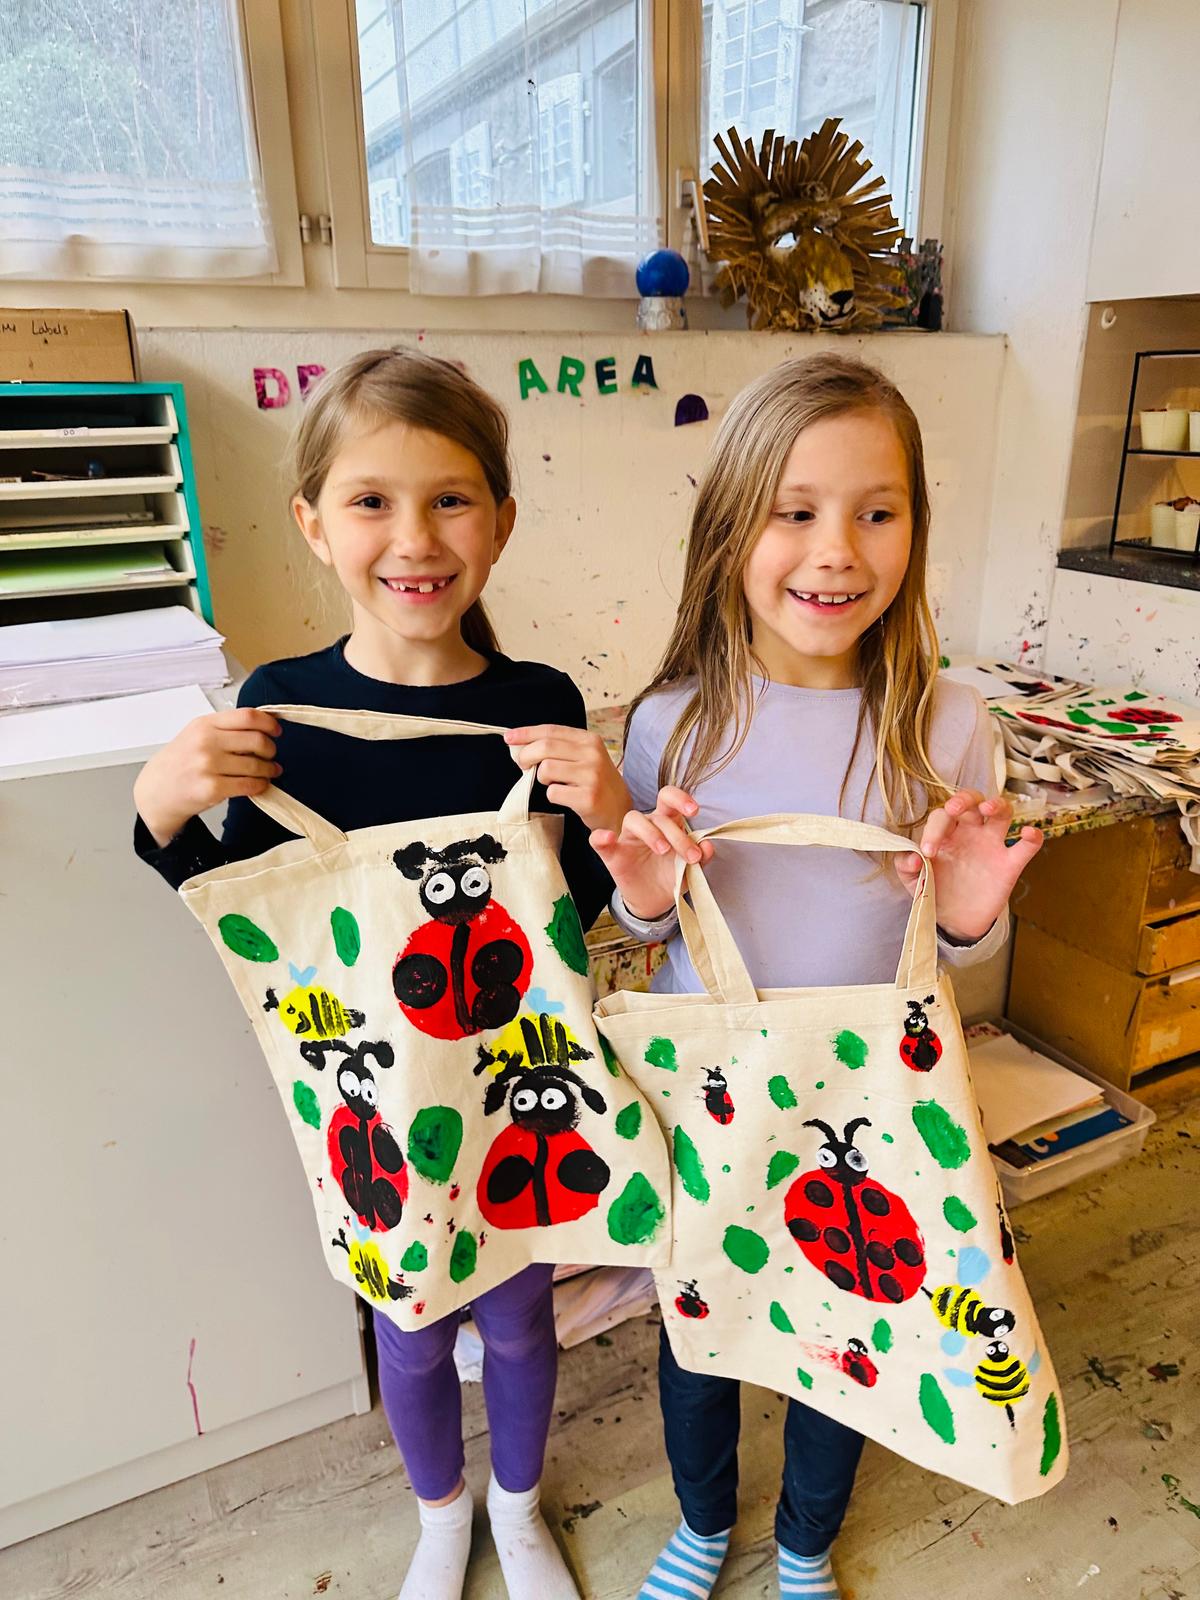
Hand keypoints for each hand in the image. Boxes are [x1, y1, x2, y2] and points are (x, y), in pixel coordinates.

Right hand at [134, 708, 281, 846]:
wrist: (156, 791)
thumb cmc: (179, 762)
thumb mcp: (197, 734)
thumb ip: (226, 728)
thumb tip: (263, 726)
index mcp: (205, 724)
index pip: (247, 716)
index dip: (269, 723)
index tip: (276, 731)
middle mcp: (206, 742)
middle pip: (257, 740)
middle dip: (271, 749)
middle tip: (271, 756)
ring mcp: (208, 765)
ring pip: (256, 765)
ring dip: (269, 770)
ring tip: (269, 771)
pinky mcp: (212, 788)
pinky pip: (249, 785)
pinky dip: (260, 785)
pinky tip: (259, 784)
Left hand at [504, 723, 630, 832]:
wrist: (620, 812)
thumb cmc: (596, 784)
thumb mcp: (584, 758)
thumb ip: (557, 749)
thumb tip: (519, 745)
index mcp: (590, 740)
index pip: (551, 731)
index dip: (526, 733)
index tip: (509, 737)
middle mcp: (593, 754)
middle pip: (545, 747)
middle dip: (525, 756)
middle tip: (522, 766)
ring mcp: (592, 776)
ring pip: (546, 769)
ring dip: (541, 778)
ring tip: (553, 784)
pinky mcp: (588, 797)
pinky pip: (552, 793)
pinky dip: (552, 796)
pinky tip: (565, 797)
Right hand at [589, 786, 713, 921]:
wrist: (653, 902)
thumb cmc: (670, 877)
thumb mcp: (691, 870)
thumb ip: (702, 857)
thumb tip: (708, 845)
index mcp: (668, 823)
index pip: (669, 800)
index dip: (681, 799)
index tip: (694, 811)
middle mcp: (648, 825)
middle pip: (657, 814)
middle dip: (675, 832)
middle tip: (690, 856)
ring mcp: (628, 838)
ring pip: (633, 819)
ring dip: (651, 833)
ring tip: (663, 851)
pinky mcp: (612, 855)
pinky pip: (598, 840)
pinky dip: (601, 836)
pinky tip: (608, 837)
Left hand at [896, 790, 1042, 941]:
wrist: (955, 922)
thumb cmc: (935, 892)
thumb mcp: (913, 881)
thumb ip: (906, 866)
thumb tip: (914, 857)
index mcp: (945, 833)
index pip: (941, 817)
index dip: (933, 830)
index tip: (928, 853)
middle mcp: (969, 833)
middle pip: (971, 802)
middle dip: (963, 799)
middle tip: (954, 808)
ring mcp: (992, 846)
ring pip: (1002, 812)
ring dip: (997, 804)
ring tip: (988, 808)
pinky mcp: (1010, 865)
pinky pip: (1027, 846)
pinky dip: (1033, 837)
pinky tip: (1028, 834)